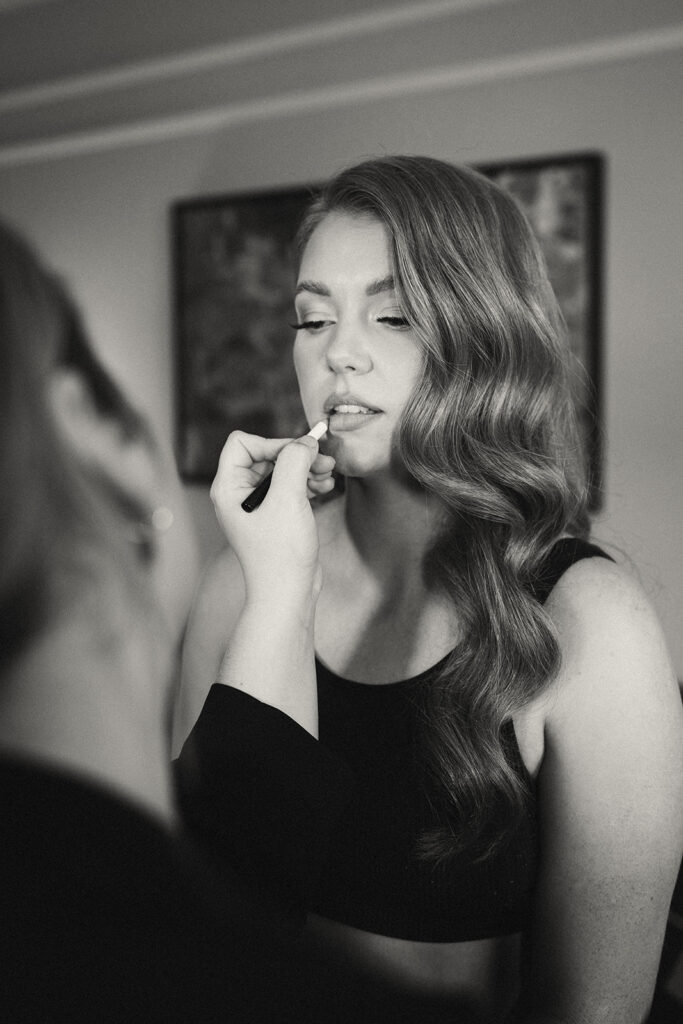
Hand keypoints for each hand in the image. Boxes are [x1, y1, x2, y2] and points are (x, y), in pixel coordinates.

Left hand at [210, 430, 334, 602]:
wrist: (287, 593)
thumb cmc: (280, 553)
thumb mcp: (288, 499)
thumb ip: (294, 461)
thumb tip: (305, 442)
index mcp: (229, 488)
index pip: (243, 443)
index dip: (273, 443)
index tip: (299, 454)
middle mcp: (238, 494)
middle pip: (266, 454)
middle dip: (296, 455)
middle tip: (324, 461)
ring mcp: (257, 506)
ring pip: (282, 470)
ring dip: (306, 468)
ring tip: (328, 476)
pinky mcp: (275, 516)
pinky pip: (289, 487)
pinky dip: (307, 483)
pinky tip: (325, 488)